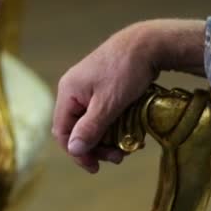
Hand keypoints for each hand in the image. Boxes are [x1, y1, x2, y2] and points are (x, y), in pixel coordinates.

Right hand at [53, 19, 205, 172]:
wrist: (148, 43)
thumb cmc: (126, 71)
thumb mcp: (108, 104)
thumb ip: (90, 128)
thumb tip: (74, 149)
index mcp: (68, 92)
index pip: (62, 131)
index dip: (76, 152)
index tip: (95, 167)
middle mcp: (74, 90)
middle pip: (76, 129)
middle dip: (95, 147)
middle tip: (117, 158)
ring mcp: (89, 88)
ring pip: (91, 123)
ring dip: (106, 139)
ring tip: (125, 148)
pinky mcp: (103, 88)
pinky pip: (102, 113)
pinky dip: (113, 126)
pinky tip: (128, 132)